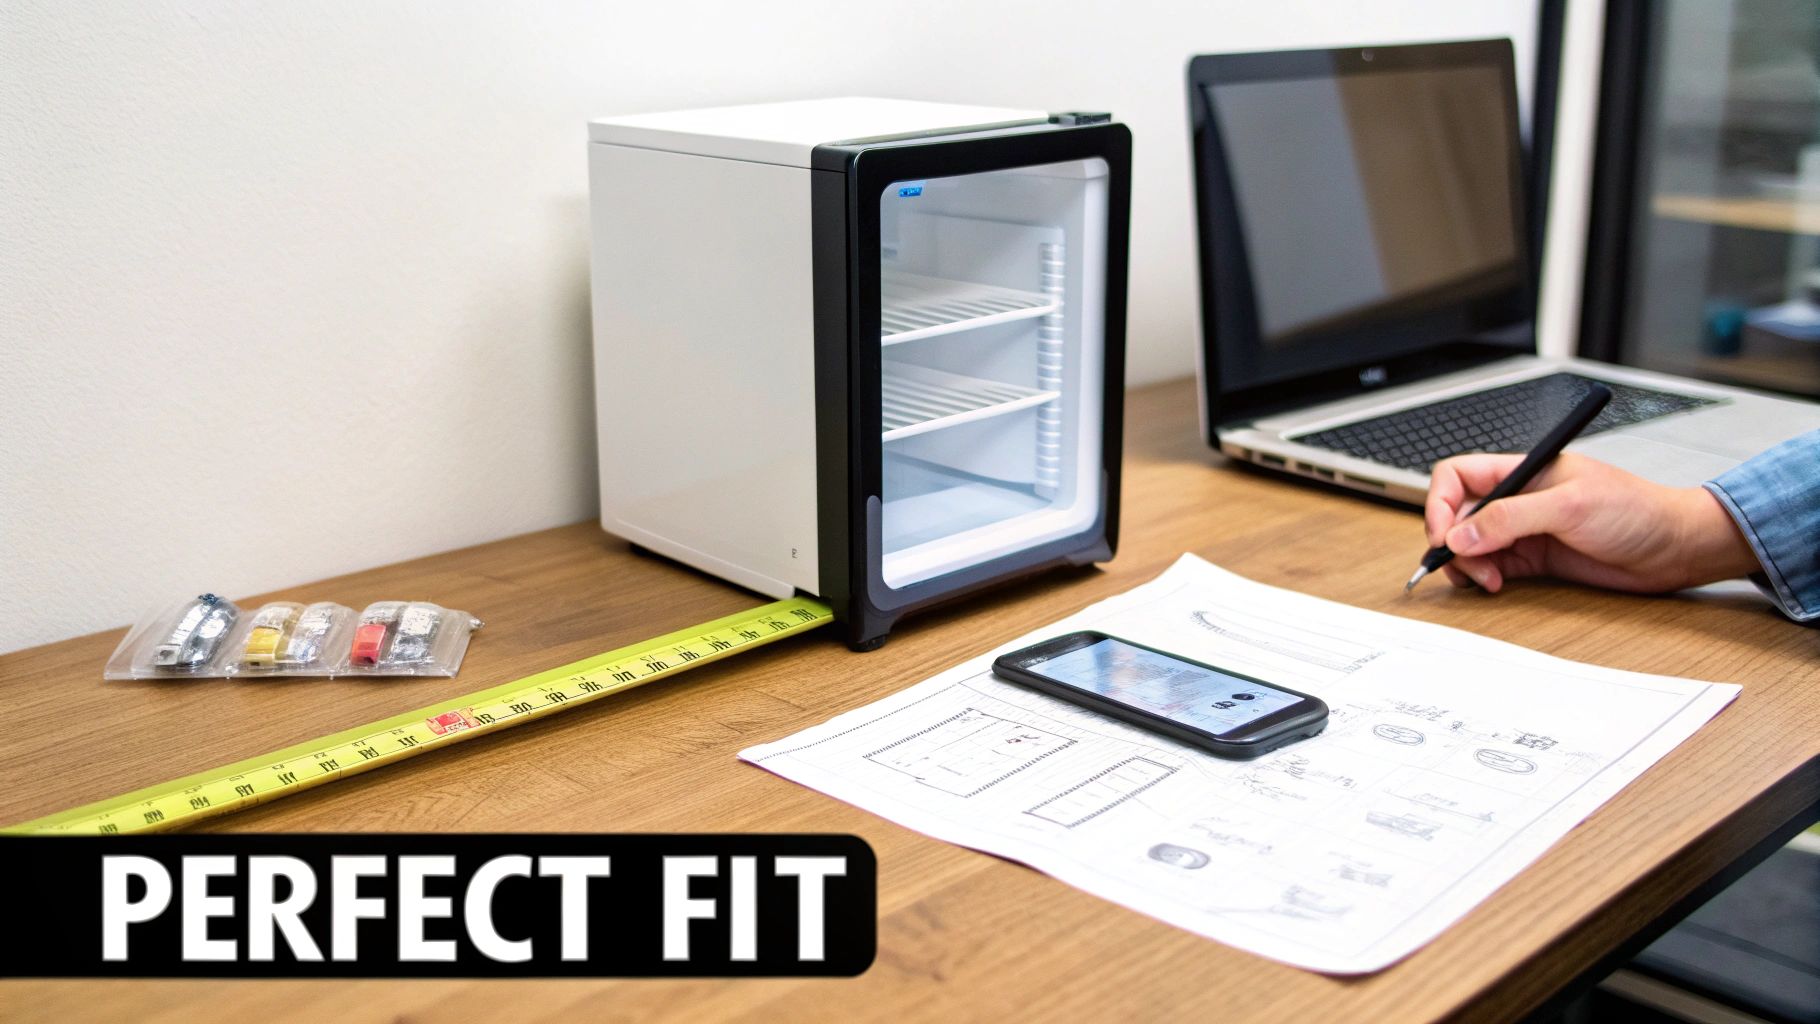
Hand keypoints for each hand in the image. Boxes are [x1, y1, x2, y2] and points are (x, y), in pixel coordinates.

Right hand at [1423, 452, 1759, 592]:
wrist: (1674, 548)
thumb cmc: (1637, 511)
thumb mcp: (1570, 506)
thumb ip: (1512, 518)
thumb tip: (1461, 534)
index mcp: (1523, 470)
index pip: (1458, 475)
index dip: (1439, 501)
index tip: (1443, 532)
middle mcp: (1517, 498)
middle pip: (1457, 514)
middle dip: (1451, 540)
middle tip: (1462, 562)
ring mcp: (1524, 530)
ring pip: (1470, 544)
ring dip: (1466, 563)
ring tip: (1485, 579)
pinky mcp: (1533, 559)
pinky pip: (1491, 566)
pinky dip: (1482, 577)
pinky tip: (1495, 584)